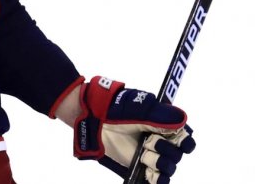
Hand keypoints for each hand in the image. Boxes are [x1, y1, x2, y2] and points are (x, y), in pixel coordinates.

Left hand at [74, 76, 195, 183]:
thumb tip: (182, 122)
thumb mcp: (141, 109)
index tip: (174, 138)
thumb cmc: (120, 110)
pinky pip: (158, 180)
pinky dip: (158, 180)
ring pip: (168, 168)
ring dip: (157, 162)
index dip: (184, 142)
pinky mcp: (142, 167)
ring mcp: (153, 156)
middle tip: (149, 141)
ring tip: (143, 154)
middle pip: (177, 155)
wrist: (98, 120)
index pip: (186, 140)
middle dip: (164, 149)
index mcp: (168, 128)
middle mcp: (164, 143)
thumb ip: (162, 116)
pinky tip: (151, 173)